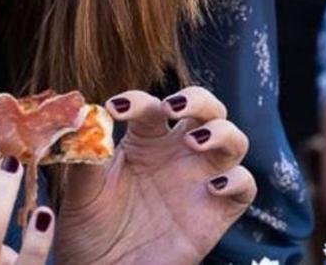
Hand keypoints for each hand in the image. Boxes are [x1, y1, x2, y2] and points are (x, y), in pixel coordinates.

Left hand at [56, 87, 256, 264]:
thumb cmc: (89, 226)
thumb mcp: (81, 188)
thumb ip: (85, 152)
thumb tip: (83, 115)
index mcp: (143, 140)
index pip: (151, 106)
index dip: (137, 100)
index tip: (115, 108)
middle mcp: (176, 154)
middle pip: (206, 109)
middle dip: (197, 99)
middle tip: (172, 106)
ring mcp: (199, 180)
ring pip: (233, 140)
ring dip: (221, 132)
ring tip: (193, 141)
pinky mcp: (216, 212)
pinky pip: (245, 186)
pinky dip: (237, 179)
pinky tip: (213, 185)